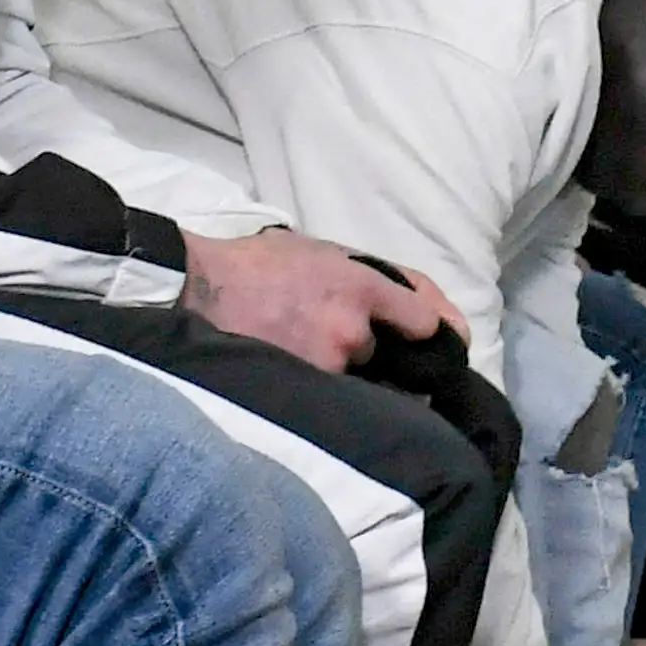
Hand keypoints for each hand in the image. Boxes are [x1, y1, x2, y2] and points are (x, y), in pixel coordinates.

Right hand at [183, 229, 460, 369]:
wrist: (198, 288)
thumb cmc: (252, 264)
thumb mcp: (314, 249)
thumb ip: (357, 273)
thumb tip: (397, 299)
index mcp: (360, 284)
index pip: (422, 317)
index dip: (437, 332)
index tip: (447, 344)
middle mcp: (353, 327)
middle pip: (384, 355)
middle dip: (370, 354)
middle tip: (348, 351)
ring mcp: (328, 362)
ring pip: (354, 379)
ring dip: (341, 374)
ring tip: (306, 360)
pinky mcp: (303, 387)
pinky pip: (327, 396)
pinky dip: (319, 392)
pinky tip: (299, 383)